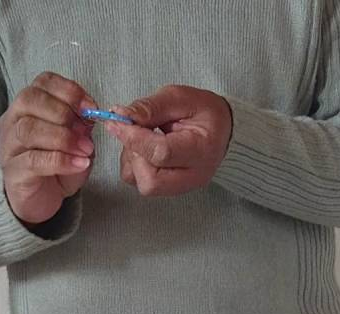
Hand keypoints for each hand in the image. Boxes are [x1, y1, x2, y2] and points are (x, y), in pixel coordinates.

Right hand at [0, 72, 96, 224]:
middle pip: (29, 100)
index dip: (68, 90)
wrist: (40, 200)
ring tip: (85, 150)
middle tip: (85, 131)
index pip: (42, 82)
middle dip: (63, 111)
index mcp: (28, 106)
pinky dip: (61, 160)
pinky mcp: (12, 171)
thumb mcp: (75, 141)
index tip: (91, 107)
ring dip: (63, 137)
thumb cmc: (56, 166)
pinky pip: (33, 160)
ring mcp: (8, 146)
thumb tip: (92, 115)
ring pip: (28, 129)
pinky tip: (79, 164)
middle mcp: (12, 121)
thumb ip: (82, 126)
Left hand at [107, 85, 232, 196]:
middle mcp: (193, 176)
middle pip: (150, 181)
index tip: (117, 121)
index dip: (134, 138)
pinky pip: (141, 183)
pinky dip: (135, 165)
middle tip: (135, 130)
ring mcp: (181, 188)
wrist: (222, 131)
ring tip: (144, 137)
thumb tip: (121, 116)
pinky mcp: (170, 190)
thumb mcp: (180, 98)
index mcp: (201, 150)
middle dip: (134, 154)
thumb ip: (150, 107)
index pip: (161, 153)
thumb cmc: (204, 113)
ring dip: (133, 159)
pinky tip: (145, 149)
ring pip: (142, 184)